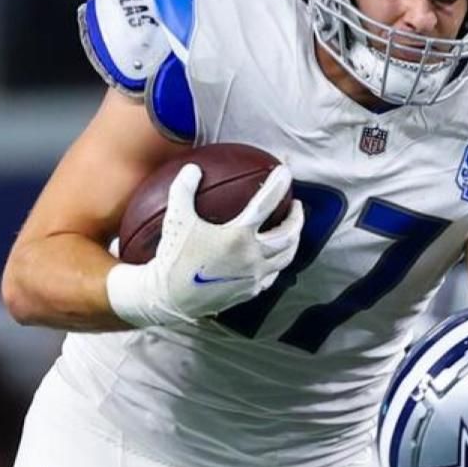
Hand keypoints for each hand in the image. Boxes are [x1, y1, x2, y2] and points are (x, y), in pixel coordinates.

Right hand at [106, 164, 302, 326]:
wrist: (170, 298)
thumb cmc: (173, 257)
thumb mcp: (175, 219)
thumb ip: (183, 190)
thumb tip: (192, 168)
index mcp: (238, 236)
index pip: (266, 204)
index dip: (278, 184)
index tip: (286, 172)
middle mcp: (252, 256)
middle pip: (288, 234)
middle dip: (297, 218)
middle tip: (296, 205)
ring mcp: (253, 276)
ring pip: (286, 257)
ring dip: (294, 241)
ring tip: (292, 230)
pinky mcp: (250, 291)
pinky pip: (271, 275)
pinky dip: (277, 262)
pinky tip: (273, 258)